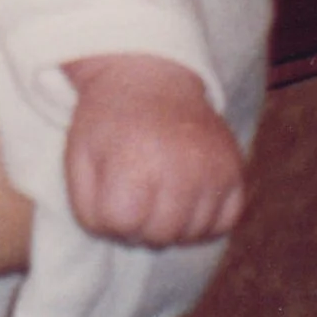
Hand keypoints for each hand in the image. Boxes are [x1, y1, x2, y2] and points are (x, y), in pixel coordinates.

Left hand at [62, 54, 246, 246]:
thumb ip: (87, 207)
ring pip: (193, 234)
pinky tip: (186, 196)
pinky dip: (205, 218)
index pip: (122, 224)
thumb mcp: (80, 157)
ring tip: (159, 193)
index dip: (111, 215)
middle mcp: (181, 169)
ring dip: (173, 223)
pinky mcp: (237, 171)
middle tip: (136, 195)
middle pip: (160, 235)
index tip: (110, 192)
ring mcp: (214, 171)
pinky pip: (225, 223)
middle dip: (141, 224)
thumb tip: (114, 237)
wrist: (151, 79)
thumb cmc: (109, 122)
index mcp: (135, 162)